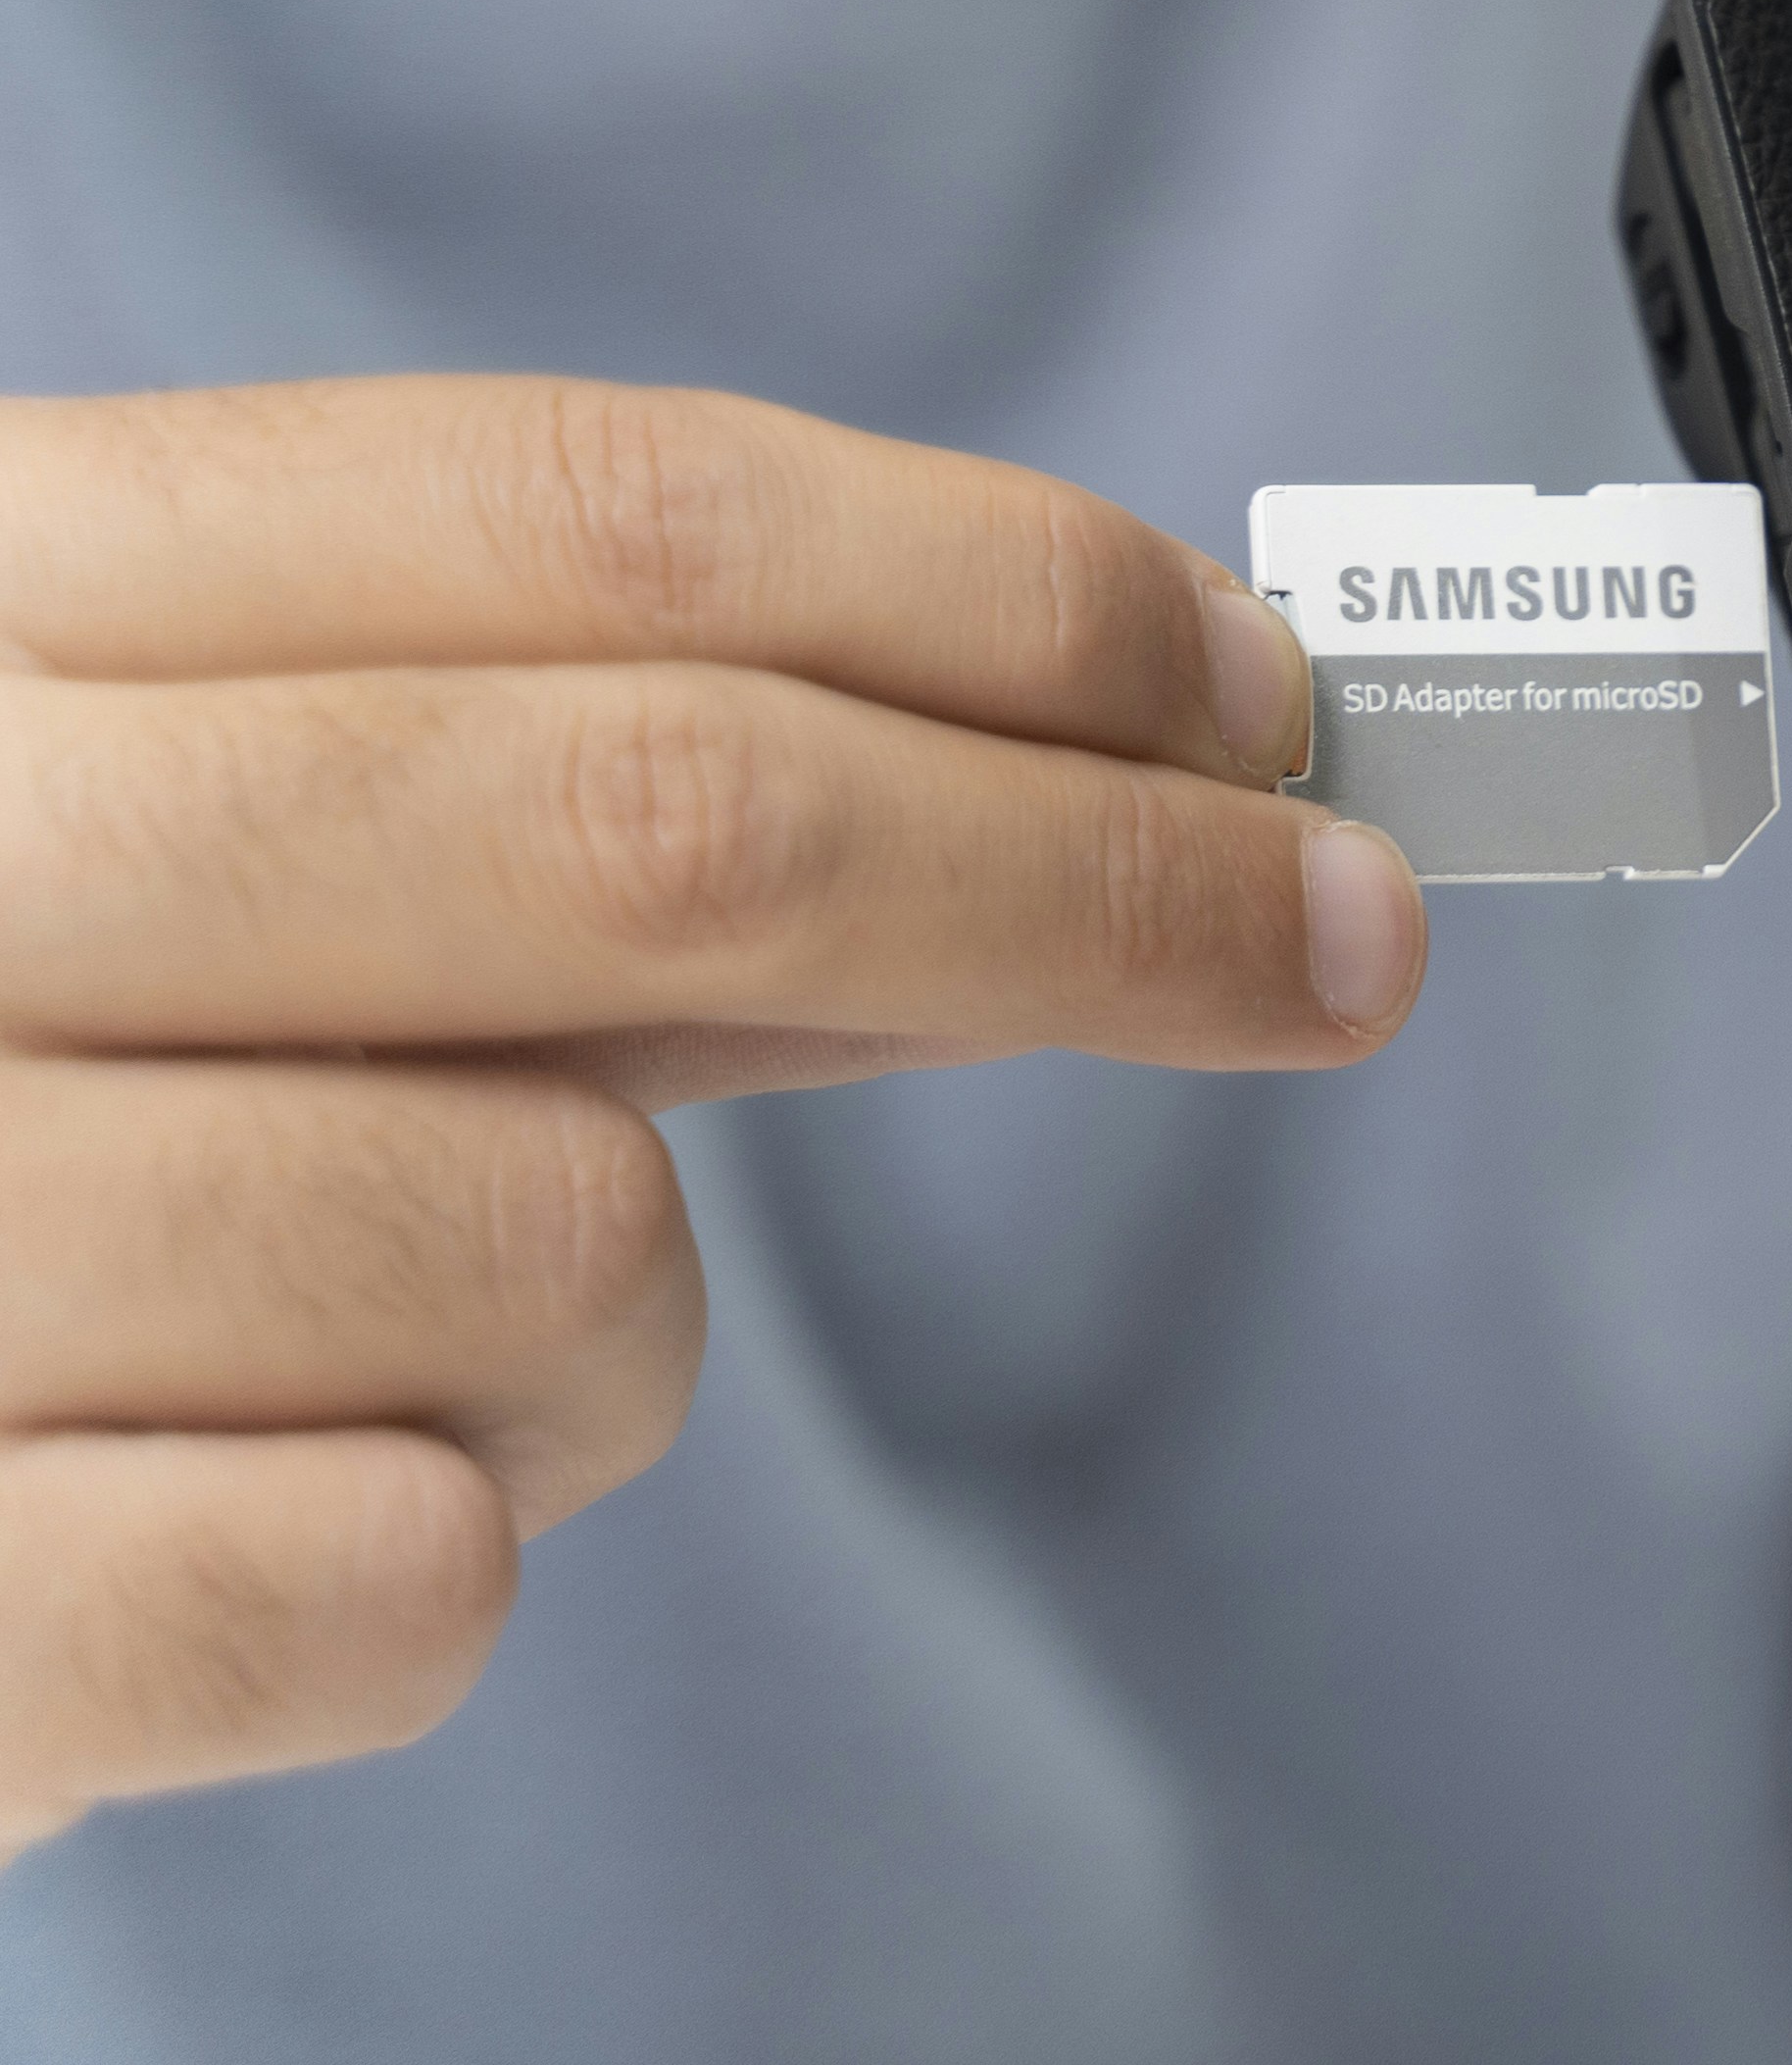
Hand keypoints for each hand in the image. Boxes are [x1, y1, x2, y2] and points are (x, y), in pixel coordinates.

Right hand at [0, 381, 1420, 1859]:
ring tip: (408, 1344)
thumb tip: (1094, 774)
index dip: (1000, 591)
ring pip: (554, 1244)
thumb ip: (533, 819)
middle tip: (1335, 939)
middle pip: (663, 820)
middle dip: (1092, 880)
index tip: (1268, 688)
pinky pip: (394, 1582)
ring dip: (610, 1327)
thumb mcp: (144, 859)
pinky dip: (424, 1573)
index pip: (584, 521)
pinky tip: (236, 1528)